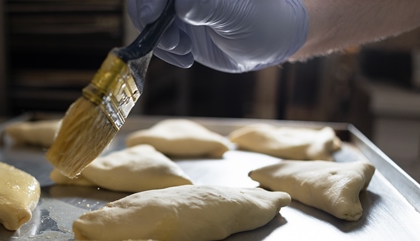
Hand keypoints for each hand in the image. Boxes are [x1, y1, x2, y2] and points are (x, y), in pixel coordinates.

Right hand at [127, 0, 308, 72]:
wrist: (271, 44)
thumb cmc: (264, 22)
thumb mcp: (239, 16)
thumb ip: (210, 7)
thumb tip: (182, 4)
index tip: (152, 16)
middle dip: (149, 18)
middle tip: (167, 41)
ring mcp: (180, 7)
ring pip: (148, 17)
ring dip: (159, 38)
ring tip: (183, 50)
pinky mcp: (178, 26)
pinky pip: (157, 36)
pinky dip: (165, 50)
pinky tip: (185, 57)